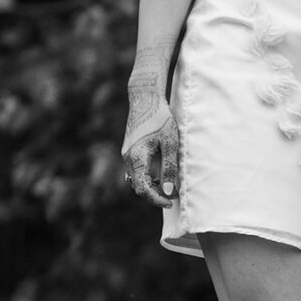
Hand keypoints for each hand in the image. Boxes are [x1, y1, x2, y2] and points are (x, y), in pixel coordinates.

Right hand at [122, 86, 181, 205]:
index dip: (156, 199)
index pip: (143, 188)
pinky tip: (160, 174)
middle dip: (154, 195)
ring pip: (136, 178)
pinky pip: (136, 170)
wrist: (145, 97)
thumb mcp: (170, 143)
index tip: (170, 202)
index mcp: (136, 158)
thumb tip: (169, 191)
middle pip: (138, 186)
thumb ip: (169, 168)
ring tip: (169, 186)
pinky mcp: (130, 150)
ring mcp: (127, 154)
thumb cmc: (160, 118)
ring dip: (150, 186)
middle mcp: (128, 158)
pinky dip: (147, 176)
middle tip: (173, 196)